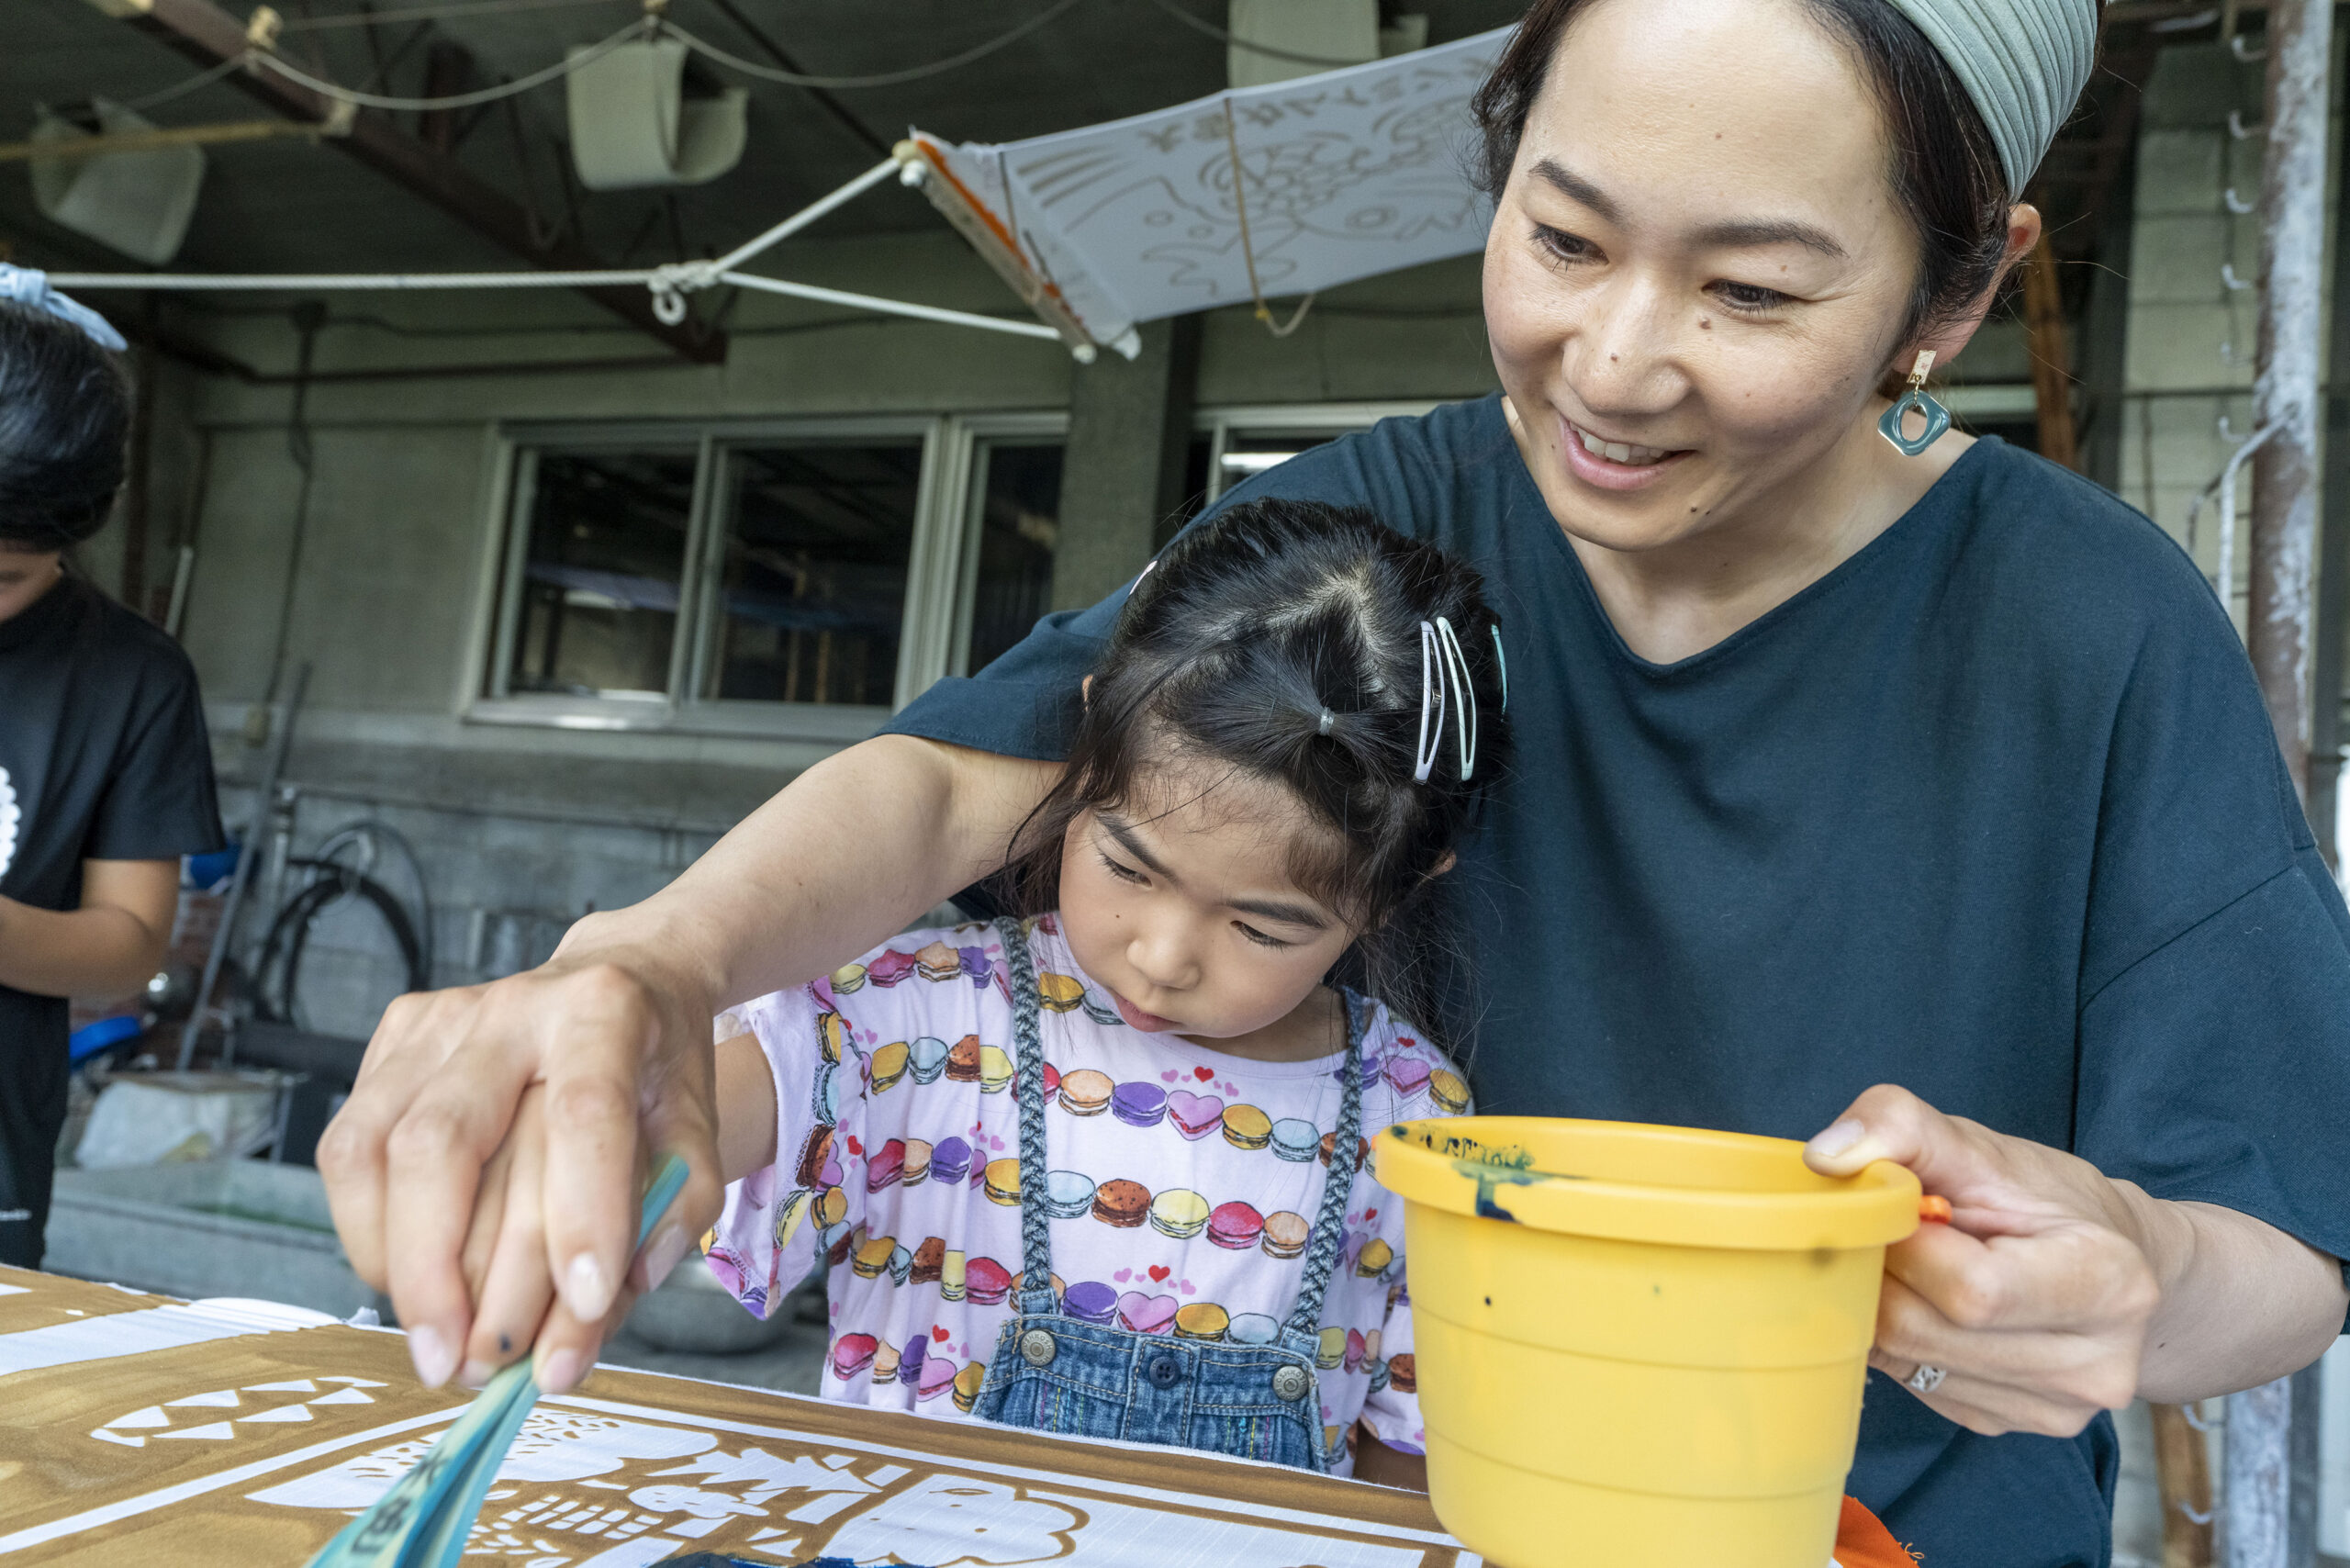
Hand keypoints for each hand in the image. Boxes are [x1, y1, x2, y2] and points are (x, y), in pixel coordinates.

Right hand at [316, 932, 723, 1392]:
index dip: (582, 1214)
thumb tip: (590, 1326)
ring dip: (396, 1264)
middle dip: (443, 1270)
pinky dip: (368, 1232)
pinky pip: (347, 1148)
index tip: (583, 1306)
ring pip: (374, 1150)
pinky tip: (407, 1279)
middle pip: (444, 1141)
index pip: (583, 1114)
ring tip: (434, 1340)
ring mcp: (438, 1019)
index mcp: (603, 1013)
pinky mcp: (392, 1038)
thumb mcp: (697, 1133)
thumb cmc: (655, 1070)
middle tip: (464, 1365)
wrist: (615, 979)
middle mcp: (512, 1007)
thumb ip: (669, 1222)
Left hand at [1803, 1085, 2158, 1437]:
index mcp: (2108, 1282)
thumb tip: (1825, 1156)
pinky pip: (1913, 1385)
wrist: (2113, 1263)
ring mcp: (2054, 1408)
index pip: (1971, 1290)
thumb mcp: (1983, 1146)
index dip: (1908, 1246)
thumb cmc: (2045, 1200)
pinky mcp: (2011, 1424)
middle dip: (1881, 1274)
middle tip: (1886, 1236)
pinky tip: (1922, 1304)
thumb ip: (1902, 1127)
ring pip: (1906, 1362)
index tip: (1898, 1210)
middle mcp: (2094, 1364)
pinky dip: (1896, 1340)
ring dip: (1880, 1306)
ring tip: (1908, 1266)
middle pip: (1924, 1332)